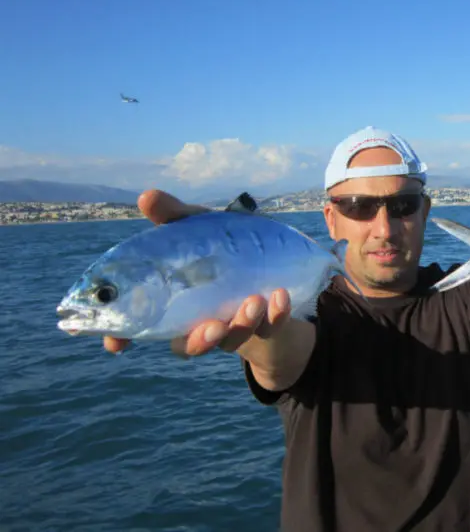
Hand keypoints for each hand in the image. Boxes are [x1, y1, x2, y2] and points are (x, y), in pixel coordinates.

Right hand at [102, 189, 291, 358]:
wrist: (274, 266)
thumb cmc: (225, 248)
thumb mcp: (201, 229)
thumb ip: (175, 216)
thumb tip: (147, 197)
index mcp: (175, 303)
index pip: (139, 328)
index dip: (121, 337)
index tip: (116, 344)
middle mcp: (200, 323)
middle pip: (189, 345)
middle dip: (200, 341)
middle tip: (212, 327)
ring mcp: (234, 328)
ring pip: (232, 341)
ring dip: (242, 325)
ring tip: (254, 302)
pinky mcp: (266, 326)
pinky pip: (270, 328)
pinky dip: (276, 315)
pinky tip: (280, 296)